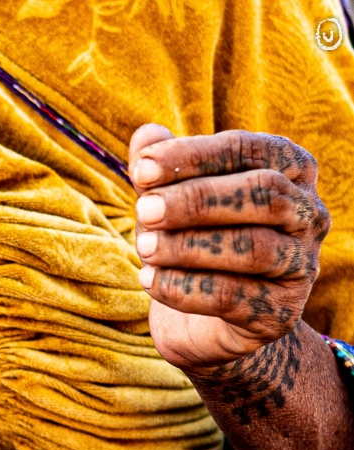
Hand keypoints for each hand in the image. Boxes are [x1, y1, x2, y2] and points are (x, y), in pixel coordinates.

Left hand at [129, 124, 330, 374]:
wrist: (208, 314)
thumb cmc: (193, 230)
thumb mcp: (171, 191)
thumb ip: (158, 161)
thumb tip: (147, 135)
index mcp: (289, 168)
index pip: (247, 149)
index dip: (194, 155)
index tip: (142, 169)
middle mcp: (308, 214)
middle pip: (264, 195)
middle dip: (197, 200)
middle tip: (142, 210)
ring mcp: (301, 267)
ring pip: (254, 248)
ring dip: (188, 245)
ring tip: (143, 247)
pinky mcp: (282, 314)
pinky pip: (235, 297)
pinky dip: (185, 287)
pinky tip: (149, 281)